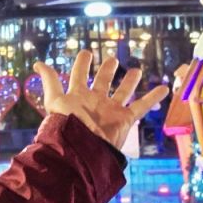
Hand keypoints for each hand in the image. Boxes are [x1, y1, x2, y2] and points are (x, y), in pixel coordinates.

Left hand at [35, 51, 169, 151]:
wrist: (80, 149)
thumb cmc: (66, 124)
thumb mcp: (54, 99)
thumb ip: (49, 80)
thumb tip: (37, 61)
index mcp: (77, 95)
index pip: (79, 74)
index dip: (82, 63)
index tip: (86, 52)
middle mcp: (95, 101)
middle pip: (103, 80)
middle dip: (108, 69)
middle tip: (113, 59)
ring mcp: (110, 110)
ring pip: (123, 91)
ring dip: (130, 81)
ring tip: (136, 70)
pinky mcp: (124, 119)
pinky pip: (142, 106)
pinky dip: (154, 97)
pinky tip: (164, 88)